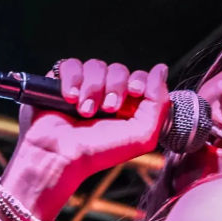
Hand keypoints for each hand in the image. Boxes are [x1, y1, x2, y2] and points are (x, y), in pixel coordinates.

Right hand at [4, 58, 169, 219]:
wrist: (61, 156)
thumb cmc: (100, 151)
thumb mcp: (142, 135)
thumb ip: (159, 104)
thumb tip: (161, 69)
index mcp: (129, 106)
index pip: (141, 77)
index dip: (139, 80)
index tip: (134, 93)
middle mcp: (107, 94)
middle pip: (119, 69)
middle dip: (115, 87)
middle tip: (107, 109)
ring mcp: (84, 87)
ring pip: (96, 65)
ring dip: (93, 88)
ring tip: (85, 111)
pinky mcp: (61, 82)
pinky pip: (71, 64)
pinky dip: (72, 79)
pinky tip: (70, 98)